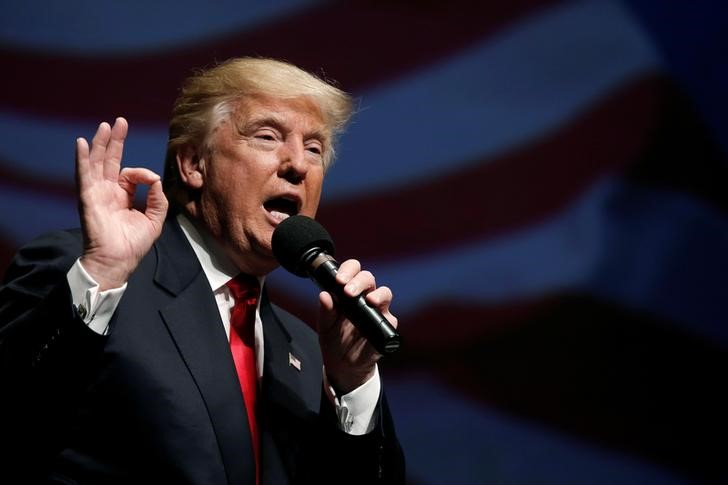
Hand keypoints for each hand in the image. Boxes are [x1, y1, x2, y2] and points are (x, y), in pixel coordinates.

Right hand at [76, 118, 167, 289]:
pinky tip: (83, 144)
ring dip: (100, 144)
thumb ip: (158, 198)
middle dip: (115, 140)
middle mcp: (107, 192)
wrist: (118, 261)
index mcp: (122, 196)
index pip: (130, 174)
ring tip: (105, 126)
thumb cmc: (134, 244)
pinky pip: (84, 175)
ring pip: (97, 163)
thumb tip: (156, 178)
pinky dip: (83, 159)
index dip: (143, 173)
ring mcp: (96, 193)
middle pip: (110, 160)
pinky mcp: (88, 198)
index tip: (152, 180)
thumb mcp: (154, 218)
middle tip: (119, 122)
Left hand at [318, 259, 397, 393]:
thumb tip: (323, 294)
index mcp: (349, 291)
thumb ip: (325, 311)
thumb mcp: (325, 325)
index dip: (348, 270)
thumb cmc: (334, 339)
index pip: (352, 271)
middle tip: (348, 292)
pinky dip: (384, 318)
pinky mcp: (386, 326)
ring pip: (385, 293)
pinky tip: (376, 322)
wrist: (343, 365)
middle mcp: (365, 296)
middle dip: (359, 282)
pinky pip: (390, 319)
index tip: (339, 279)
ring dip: (378, 295)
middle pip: (368, 278)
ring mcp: (378, 310)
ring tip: (369, 301)